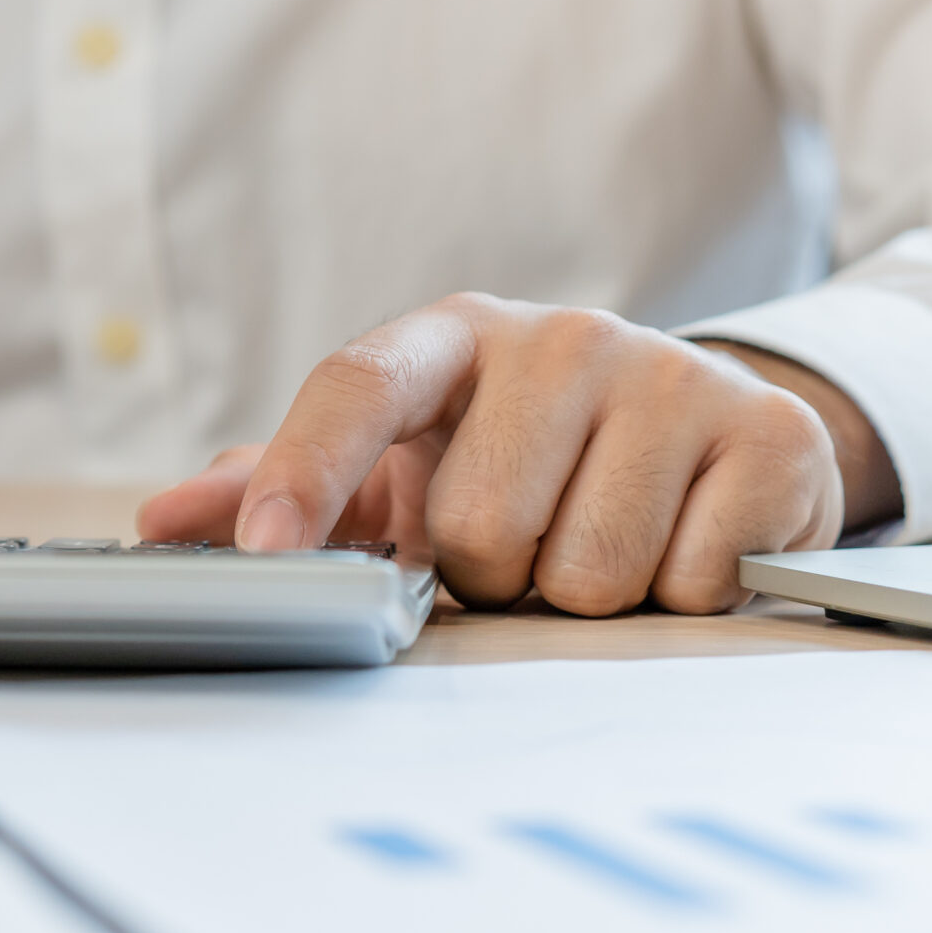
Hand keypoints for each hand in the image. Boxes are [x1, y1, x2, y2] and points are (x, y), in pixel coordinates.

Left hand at [136, 294, 902, 615]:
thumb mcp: (407, 460)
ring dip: (584, 595)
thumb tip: (162, 524)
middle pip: (480, 526)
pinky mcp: (769, 435)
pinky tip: (680, 547)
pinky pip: (690, 582)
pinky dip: (678, 596)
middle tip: (523, 547)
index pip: (355, 387)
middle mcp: (560, 335)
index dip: (302, 472)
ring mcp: (671, 374)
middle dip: (495, 574)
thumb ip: (280, 488)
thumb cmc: (523, 455)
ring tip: (599, 543)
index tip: (264, 556)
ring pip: (584, 571)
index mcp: (451, 337)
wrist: (706, 432)